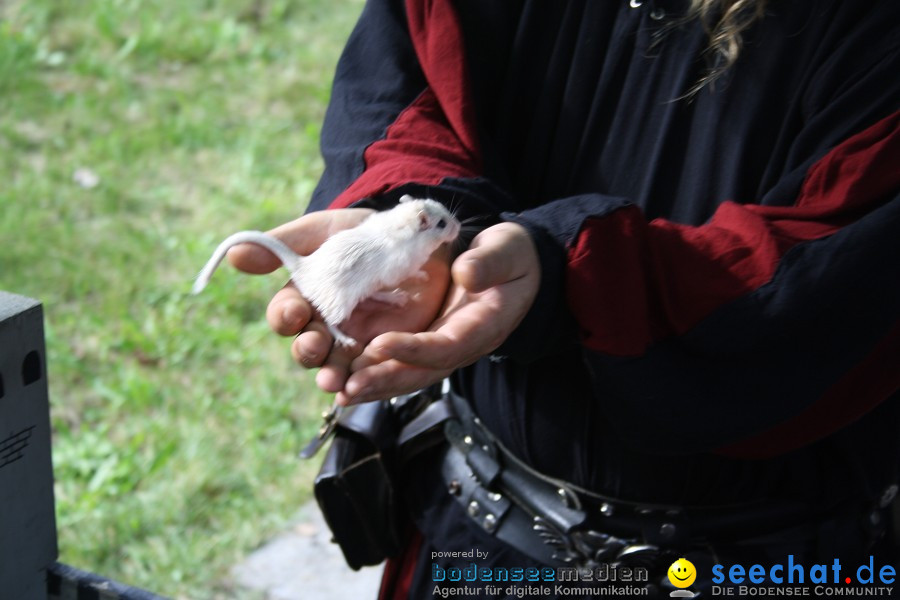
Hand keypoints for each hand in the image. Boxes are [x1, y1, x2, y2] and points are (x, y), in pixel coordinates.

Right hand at [226, 208, 453, 390]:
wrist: (416, 238)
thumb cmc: (363, 234)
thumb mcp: (327, 230)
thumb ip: (285, 244)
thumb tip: (233, 255)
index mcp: (306, 299)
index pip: (286, 315)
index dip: (286, 316)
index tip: (294, 312)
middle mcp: (326, 327)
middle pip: (308, 349)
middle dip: (308, 350)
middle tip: (316, 345)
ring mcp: (358, 343)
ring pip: (338, 370)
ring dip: (333, 377)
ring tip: (334, 383)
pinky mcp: (390, 352)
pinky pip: (376, 373)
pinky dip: (370, 380)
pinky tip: (365, 384)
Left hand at [335, 222, 539, 404]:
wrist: (514, 266)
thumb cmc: (511, 256)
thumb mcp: (508, 250)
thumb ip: (490, 262)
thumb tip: (465, 274)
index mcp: (484, 326)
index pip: (447, 345)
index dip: (414, 348)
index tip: (379, 344)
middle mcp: (462, 346)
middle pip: (422, 371)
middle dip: (385, 380)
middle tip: (349, 387)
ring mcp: (444, 348)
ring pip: (408, 374)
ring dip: (374, 386)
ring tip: (340, 392)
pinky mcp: (429, 343)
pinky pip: (401, 364)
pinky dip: (374, 374)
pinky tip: (345, 381)